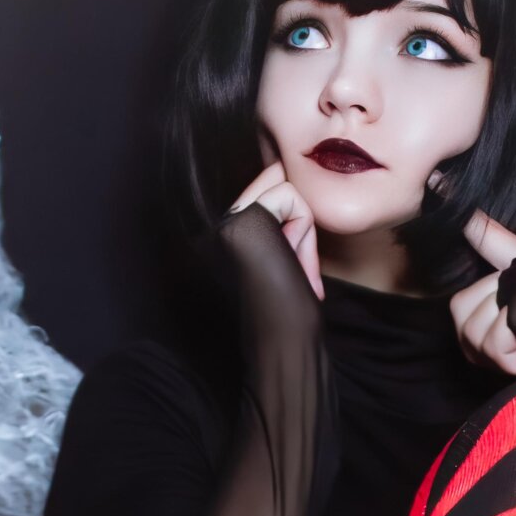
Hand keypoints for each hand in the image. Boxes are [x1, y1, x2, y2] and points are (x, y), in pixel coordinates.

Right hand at [222, 160, 323, 302]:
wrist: (287, 348)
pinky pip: (292, 196)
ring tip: (295, 272)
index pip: (262, 193)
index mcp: (216, 241)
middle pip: (272, 182)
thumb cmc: (290, 312)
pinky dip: (304, 230)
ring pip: (283, 186)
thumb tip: (280, 168)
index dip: (290, 225)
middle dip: (297, 224)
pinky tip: (294, 266)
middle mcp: (211, 230)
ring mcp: (224, 224)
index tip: (290, 271)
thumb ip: (273, 220)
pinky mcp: (243, 223)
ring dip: (302, 231)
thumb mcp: (278, 256)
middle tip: (296, 272)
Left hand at [440, 190, 515, 378]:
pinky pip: (495, 348)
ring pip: (472, 334)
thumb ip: (513, 311)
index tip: (442, 186)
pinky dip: (515, 365)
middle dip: (483, 347)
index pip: (490, 237)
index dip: (467, 220)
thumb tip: (495, 298)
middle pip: (460, 312)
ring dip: (501, 359)